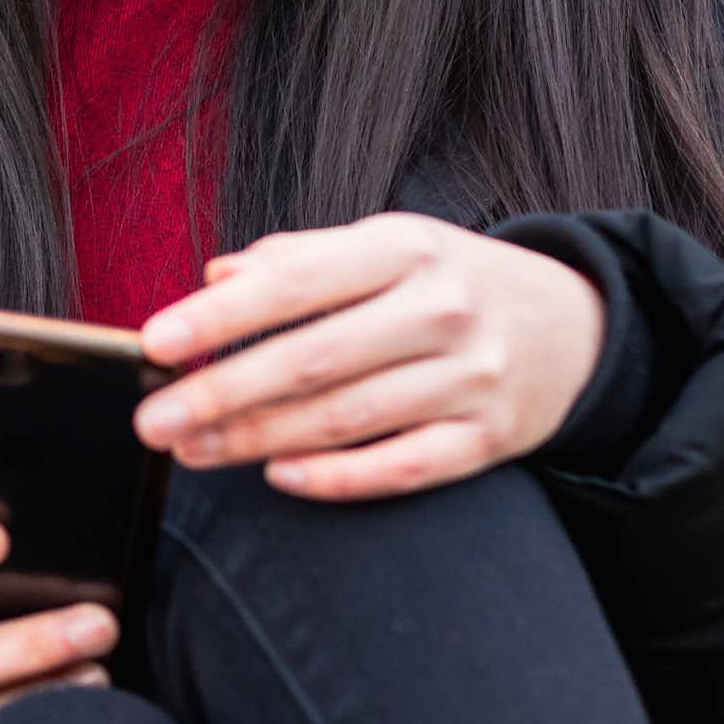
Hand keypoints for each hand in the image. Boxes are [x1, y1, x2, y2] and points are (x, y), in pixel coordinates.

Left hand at [134, 213, 606, 502]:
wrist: (570, 325)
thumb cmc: (444, 281)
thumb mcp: (382, 246)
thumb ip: (299, 258)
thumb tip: (215, 276)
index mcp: (402, 248)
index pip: (296, 282)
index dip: (220, 314)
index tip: (154, 341)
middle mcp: (440, 309)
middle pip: (312, 360)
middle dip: (221, 393)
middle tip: (153, 420)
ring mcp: (469, 377)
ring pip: (344, 419)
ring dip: (257, 441)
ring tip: (193, 449)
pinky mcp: (489, 439)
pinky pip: (402, 468)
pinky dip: (338, 478)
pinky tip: (279, 477)